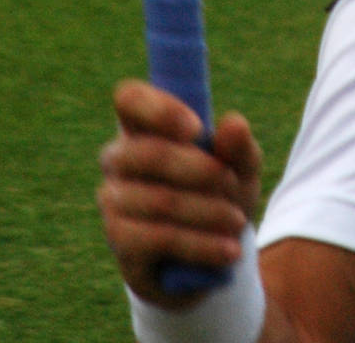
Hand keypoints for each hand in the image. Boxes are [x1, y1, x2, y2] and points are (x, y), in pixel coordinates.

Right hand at [98, 80, 263, 306]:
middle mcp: (118, 158)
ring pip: (160, 200)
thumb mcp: (241, 168)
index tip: (197, 129)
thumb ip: (239, 145)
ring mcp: (113, 199)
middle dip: (200, 170)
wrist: (210, 257)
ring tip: (237, 222)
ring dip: (208, 212)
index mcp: (144, 126)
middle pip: (148, 153)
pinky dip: (201, 243)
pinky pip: (159, 238)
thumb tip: (232, 124)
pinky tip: (229, 249)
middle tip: (230, 183)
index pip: (129, 99)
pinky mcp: (119, 241)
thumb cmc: (221, 194)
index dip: (159, 109)